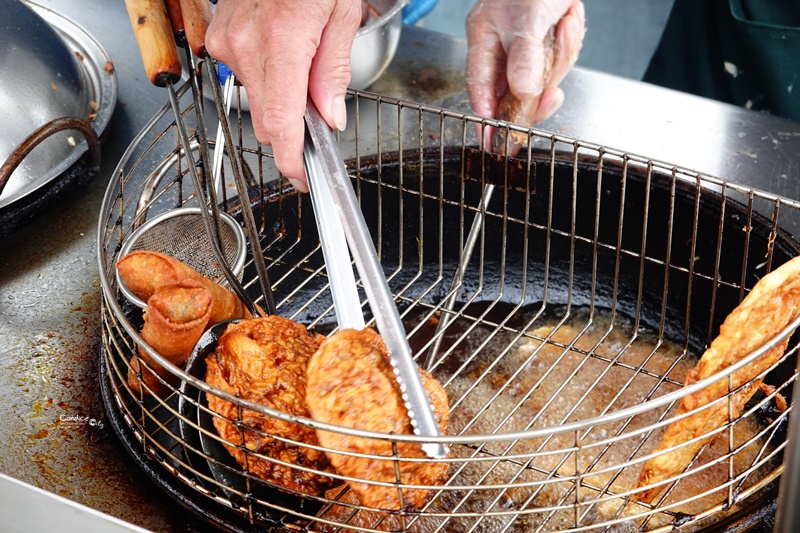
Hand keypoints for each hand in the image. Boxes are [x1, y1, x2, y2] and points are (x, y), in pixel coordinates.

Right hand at [206, 0, 361, 190]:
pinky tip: (283, 47)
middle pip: (269, 118)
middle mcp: (246, 44)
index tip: (302, 178)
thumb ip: (333, 71)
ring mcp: (228, 40)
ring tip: (304, 54)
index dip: (292, 159)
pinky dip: (269, 73)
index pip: (280, 122)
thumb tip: (329, 116)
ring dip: (283, 93)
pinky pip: (246, 74)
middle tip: (322, 101)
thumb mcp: (342, 13)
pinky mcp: (220, 36)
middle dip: (297, 122)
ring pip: (259, 98)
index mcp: (283, 39)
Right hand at [466, 0, 584, 133]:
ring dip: (561, 54)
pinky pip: (558, 58)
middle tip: (552, 96)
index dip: (487, 114)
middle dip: (538, 89)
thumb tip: (522, 92)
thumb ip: (524, 57)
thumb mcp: (528, 18)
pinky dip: (569, 41)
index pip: (480, 85)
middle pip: (514, 88)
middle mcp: (502, 44)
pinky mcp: (545, 40)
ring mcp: (526, 43)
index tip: (493, 140)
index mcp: (483, 36)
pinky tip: (569, 18)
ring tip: (565, 23)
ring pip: (541, 74)